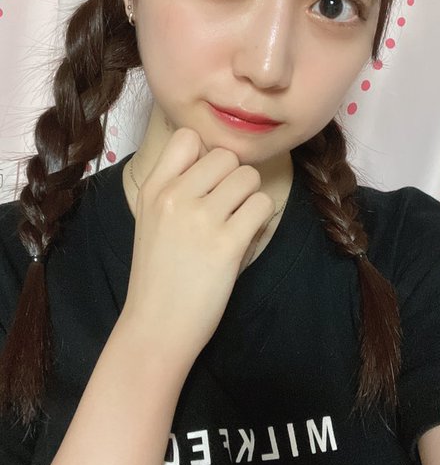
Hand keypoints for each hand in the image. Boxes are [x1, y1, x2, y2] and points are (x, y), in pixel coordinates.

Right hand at [120, 127, 275, 364]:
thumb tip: (220, 161)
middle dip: (234, 179)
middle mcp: (175, 196)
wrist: (155, 327)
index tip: (208, 180)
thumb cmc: (158, 275)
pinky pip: (263, 206)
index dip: (207, 154)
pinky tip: (245, 239)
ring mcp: (201, 219)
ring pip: (249, 178)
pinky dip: (262, 221)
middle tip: (226, 209)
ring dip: (250, 199)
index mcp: (154, 189)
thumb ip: (177, 186)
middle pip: (227, 156)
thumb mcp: (151, 220)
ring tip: (236, 225)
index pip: (188, 136)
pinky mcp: (227, 243)